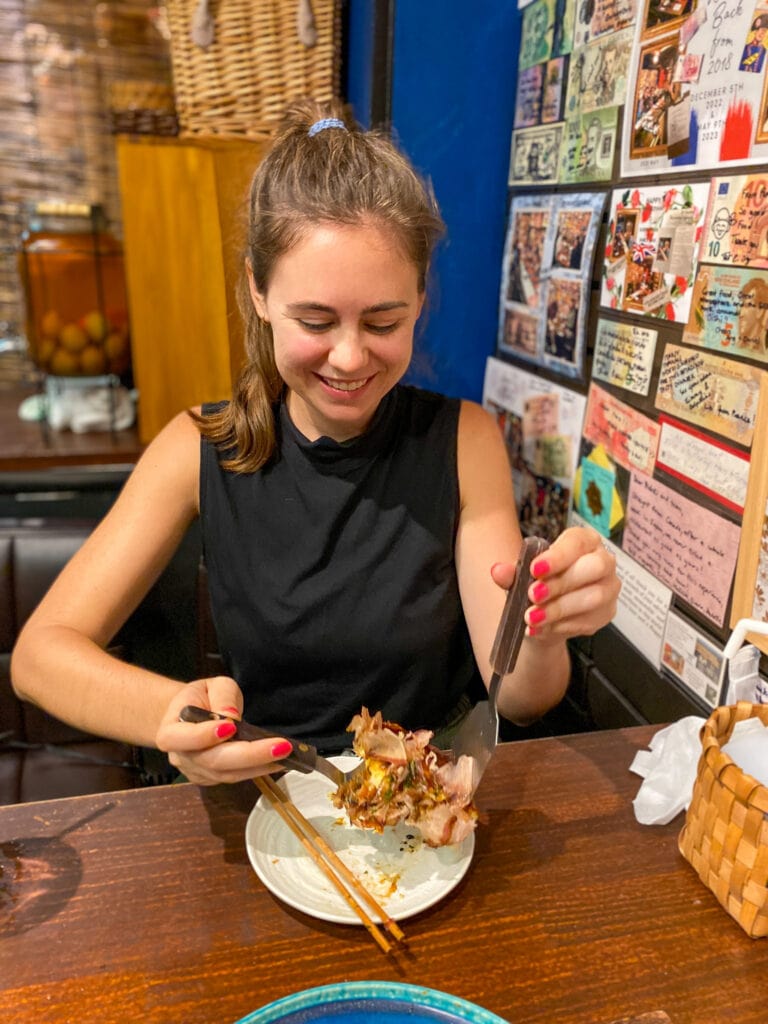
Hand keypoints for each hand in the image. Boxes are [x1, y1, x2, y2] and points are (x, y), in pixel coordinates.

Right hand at [155, 677, 293, 785]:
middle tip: (281, 747)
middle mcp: (181, 756)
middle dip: (249, 755)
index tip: (230, 727)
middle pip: (213, 762)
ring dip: (260, 766)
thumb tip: (231, 716)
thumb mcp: (212, 685)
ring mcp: (196, 771)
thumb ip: (222, 697)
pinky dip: (257, 770)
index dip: (204, 736)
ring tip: (286, 755)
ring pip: (228, 774)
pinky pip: (235, 777)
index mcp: (170, 730)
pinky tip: (278, 761)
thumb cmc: (201, 698)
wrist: (189, 714)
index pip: (183, 738)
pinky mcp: (212, 779)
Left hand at [492, 526, 619, 643]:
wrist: (542, 615)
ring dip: (559, 609)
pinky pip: (589, 620)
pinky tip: (542, 628)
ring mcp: (608, 588)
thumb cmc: (537, 584)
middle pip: (594, 567)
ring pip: (593, 597)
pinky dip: (561, 626)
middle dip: (561, 582)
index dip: (558, 556)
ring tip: (532, 617)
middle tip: (532, 595)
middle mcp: (602, 561)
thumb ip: (512, 573)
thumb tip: (498, 571)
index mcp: (584, 542)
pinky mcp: (606, 613)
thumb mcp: (521, 578)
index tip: (535, 569)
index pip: (577, 542)